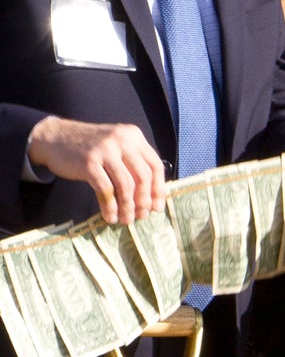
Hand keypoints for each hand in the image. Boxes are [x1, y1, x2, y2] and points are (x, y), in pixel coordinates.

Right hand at [26, 117, 166, 222]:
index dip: (158, 190)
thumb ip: (133, 162)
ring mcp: (105, 150)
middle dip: (144, 201)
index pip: (155, 165)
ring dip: (128, 207)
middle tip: (141, 216)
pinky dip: (110, 206)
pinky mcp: (88, 162)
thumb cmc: (88, 147)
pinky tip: (110, 217)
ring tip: (126, 220)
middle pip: (143, 176)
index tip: (157, 208)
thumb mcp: (115, 146)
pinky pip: (106, 189)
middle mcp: (122, 140)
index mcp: (133, 135)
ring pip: (126, 185)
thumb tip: (151, 195)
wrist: (54, 138)